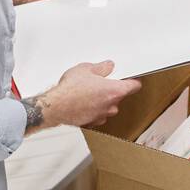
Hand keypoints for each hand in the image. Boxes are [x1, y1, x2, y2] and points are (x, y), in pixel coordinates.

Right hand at [25, 60, 140, 131]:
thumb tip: (108, 66)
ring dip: (102, 100)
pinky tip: (82, 102)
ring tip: (87, 92)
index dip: (133, 81)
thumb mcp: (86, 69)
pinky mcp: (92, 122)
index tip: (131, 78)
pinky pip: (98, 114)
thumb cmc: (69, 90)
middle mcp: (111, 106)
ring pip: (108, 106)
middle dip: (111, 89)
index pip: (134, 86)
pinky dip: (93, 109)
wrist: (55, 107)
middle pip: (119, 96)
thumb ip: (101, 68)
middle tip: (99, 82)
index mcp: (115, 91)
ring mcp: (102, 116)